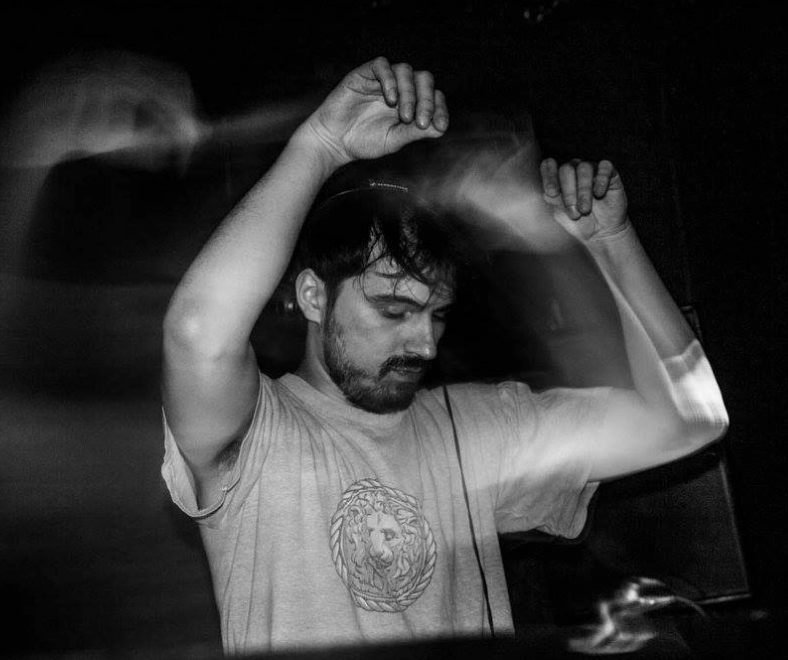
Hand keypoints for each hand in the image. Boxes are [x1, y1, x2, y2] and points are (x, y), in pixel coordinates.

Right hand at [303, 56, 447, 165]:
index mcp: (409, 103)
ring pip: (405, 70)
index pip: (433, 96)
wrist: (333, 142)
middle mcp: (399, 88)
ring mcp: (382, 80)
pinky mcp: (364, 73)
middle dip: (427, 100)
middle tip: (420, 122)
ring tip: (403, 115)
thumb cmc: (363, 142)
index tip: (440, 126)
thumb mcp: (394, 140)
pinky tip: (389, 99)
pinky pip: (382, 65)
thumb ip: (415, 133)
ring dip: (410, 93)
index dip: (440, 109)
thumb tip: (440, 128)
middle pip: (424, 79)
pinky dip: (390, 80)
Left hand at [540, 158, 629, 241]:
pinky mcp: (610, 173)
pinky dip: (600, 181)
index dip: (548, 176)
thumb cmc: (578, 221)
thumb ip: (552, 199)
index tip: (551, 192)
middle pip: (566, 169)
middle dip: (568, 192)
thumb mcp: (560, 213)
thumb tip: (547, 190)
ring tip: (585, 210)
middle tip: (573, 212)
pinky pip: (605, 166)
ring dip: (583, 191)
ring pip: (584, 168)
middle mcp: (574, 169)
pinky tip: (599, 194)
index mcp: (558, 177)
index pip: (549, 165)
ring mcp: (592, 170)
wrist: (601, 232)